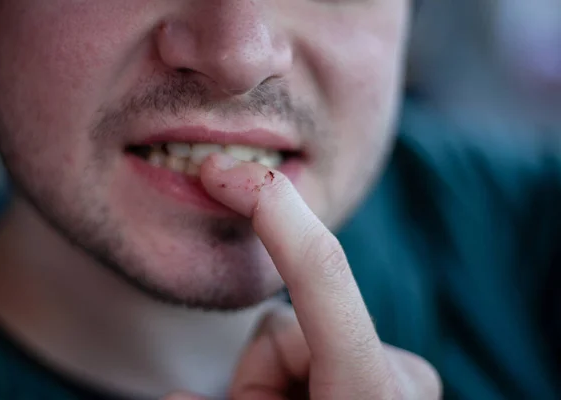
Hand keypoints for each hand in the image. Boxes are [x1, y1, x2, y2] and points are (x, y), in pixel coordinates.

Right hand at [165, 154, 441, 399]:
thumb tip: (170, 399)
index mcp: (370, 396)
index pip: (320, 275)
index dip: (272, 212)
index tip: (228, 172)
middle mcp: (398, 376)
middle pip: (282, 330)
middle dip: (256, 379)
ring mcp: (401, 376)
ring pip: (296, 340)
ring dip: (276, 385)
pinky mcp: (396, 375)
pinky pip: (323, 349)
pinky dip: (299, 381)